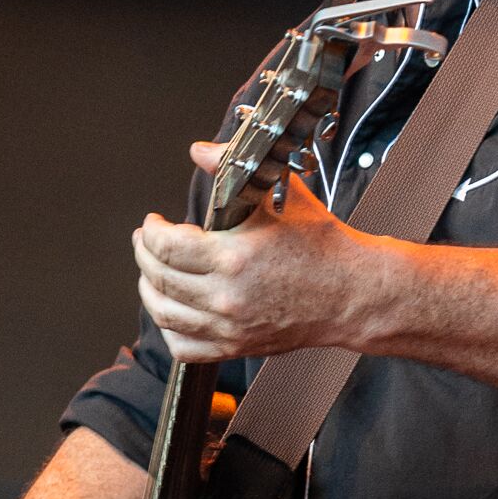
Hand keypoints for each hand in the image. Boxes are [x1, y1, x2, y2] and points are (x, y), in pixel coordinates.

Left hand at [132, 141, 382, 361]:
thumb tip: (201, 151)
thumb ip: (232, 171)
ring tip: (152, 272)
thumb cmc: (323, 247)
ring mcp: (229, 327)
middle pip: (158, 278)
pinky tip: (174, 310)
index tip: (154, 222)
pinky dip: (169, 330)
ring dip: (149, 290)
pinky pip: (184, 347)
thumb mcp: (280, 196)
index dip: (151, 231)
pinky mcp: (237, 346)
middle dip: (144, 254)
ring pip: (164, 314)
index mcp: (233, 258)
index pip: (165, 247)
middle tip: (147, 241)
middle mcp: (226, 297)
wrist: (352, 293)